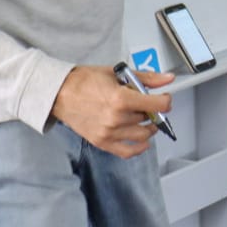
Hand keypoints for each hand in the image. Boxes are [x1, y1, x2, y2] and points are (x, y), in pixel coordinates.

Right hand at [51, 64, 173, 158]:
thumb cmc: (84, 82)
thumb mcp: (116, 74)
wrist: (59, 93)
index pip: (158, 105)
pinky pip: (128, 152)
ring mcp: (109, 133)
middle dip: (150, 110)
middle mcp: (116, 118)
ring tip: (143, 119)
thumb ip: (146, 78)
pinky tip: (142, 140)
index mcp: (121, 99)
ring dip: (148, 127)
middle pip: (148, 118)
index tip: (163, 98)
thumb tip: (167, 78)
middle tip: (144, 104)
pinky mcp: (102, 142)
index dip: (165, 100)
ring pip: (142, 135)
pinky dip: (139, 148)